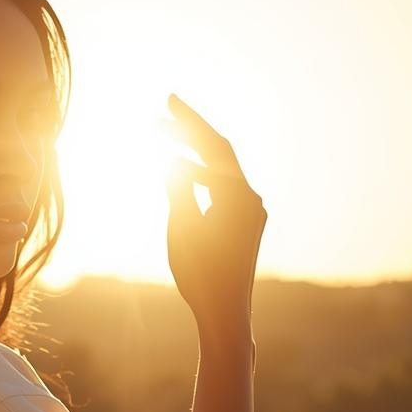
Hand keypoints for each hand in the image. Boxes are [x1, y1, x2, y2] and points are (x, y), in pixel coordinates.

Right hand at [162, 94, 267, 330]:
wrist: (224, 311)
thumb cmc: (201, 272)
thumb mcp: (182, 225)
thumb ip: (178, 187)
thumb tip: (172, 157)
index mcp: (239, 195)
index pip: (213, 144)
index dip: (189, 120)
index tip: (167, 100)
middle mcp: (250, 198)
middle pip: (219, 151)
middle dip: (190, 129)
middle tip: (162, 107)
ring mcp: (249, 210)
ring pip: (220, 168)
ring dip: (192, 151)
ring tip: (161, 136)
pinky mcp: (243, 222)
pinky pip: (221, 185)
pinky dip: (199, 172)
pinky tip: (178, 169)